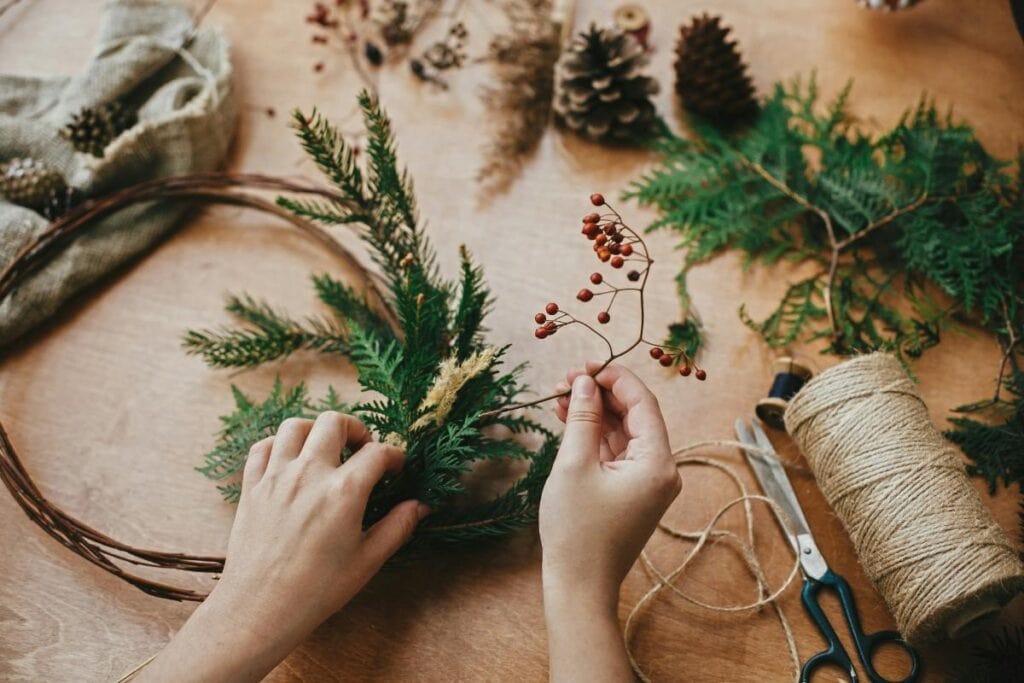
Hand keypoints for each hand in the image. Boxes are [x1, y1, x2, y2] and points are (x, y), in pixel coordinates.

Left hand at [139, 412, 427, 682]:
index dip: (394, 457)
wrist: (259, 610)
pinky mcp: (252, 487)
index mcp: (343, 492)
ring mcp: (276, 477)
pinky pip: (263, 446)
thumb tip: (420, 506)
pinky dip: (280, 445)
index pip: (378, 453)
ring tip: (327, 450)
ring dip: (315, 430)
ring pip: (295, 425)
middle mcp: (309, 474)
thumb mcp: (367, 561)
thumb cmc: (317, 590)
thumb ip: (397, 527)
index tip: (397, 468)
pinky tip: (292, 461)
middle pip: (334, 422)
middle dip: (356, 429)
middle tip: (362, 450)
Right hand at [540, 363, 679, 682]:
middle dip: (601, 394)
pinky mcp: (631, 492)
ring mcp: (647, 482)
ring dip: (595, 413)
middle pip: (635, 415)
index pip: (643, 402)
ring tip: (560, 396)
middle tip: (566, 379)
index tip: (584, 365)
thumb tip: (584, 382)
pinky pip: (617, 452)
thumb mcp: (574, 465)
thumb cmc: (577, 530)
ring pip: (624, 432)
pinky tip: (568, 419)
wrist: (579, 587)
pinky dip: (595, 435)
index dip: (614, 377)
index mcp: (658, 462)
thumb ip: (582, 418)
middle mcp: (661, 470)